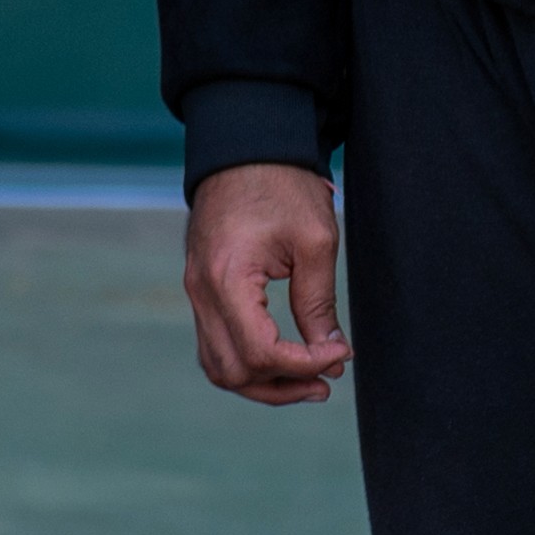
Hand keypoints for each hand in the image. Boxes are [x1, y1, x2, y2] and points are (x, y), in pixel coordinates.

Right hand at [184, 162, 350, 406]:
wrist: (244, 148)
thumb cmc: (282, 186)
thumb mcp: (315, 241)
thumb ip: (319, 303)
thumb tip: (331, 356)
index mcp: (227, 279)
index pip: (261, 352)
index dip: (303, 365)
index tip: (339, 353)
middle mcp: (201, 291)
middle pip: (232, 372)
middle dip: (282, 386)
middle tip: (327, 379)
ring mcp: (195, 291)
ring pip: (218, 366)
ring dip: (263, 382)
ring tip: (308, 378)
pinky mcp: (200, 288)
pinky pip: (215, 344)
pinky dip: (247, 362)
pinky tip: (283, 357)